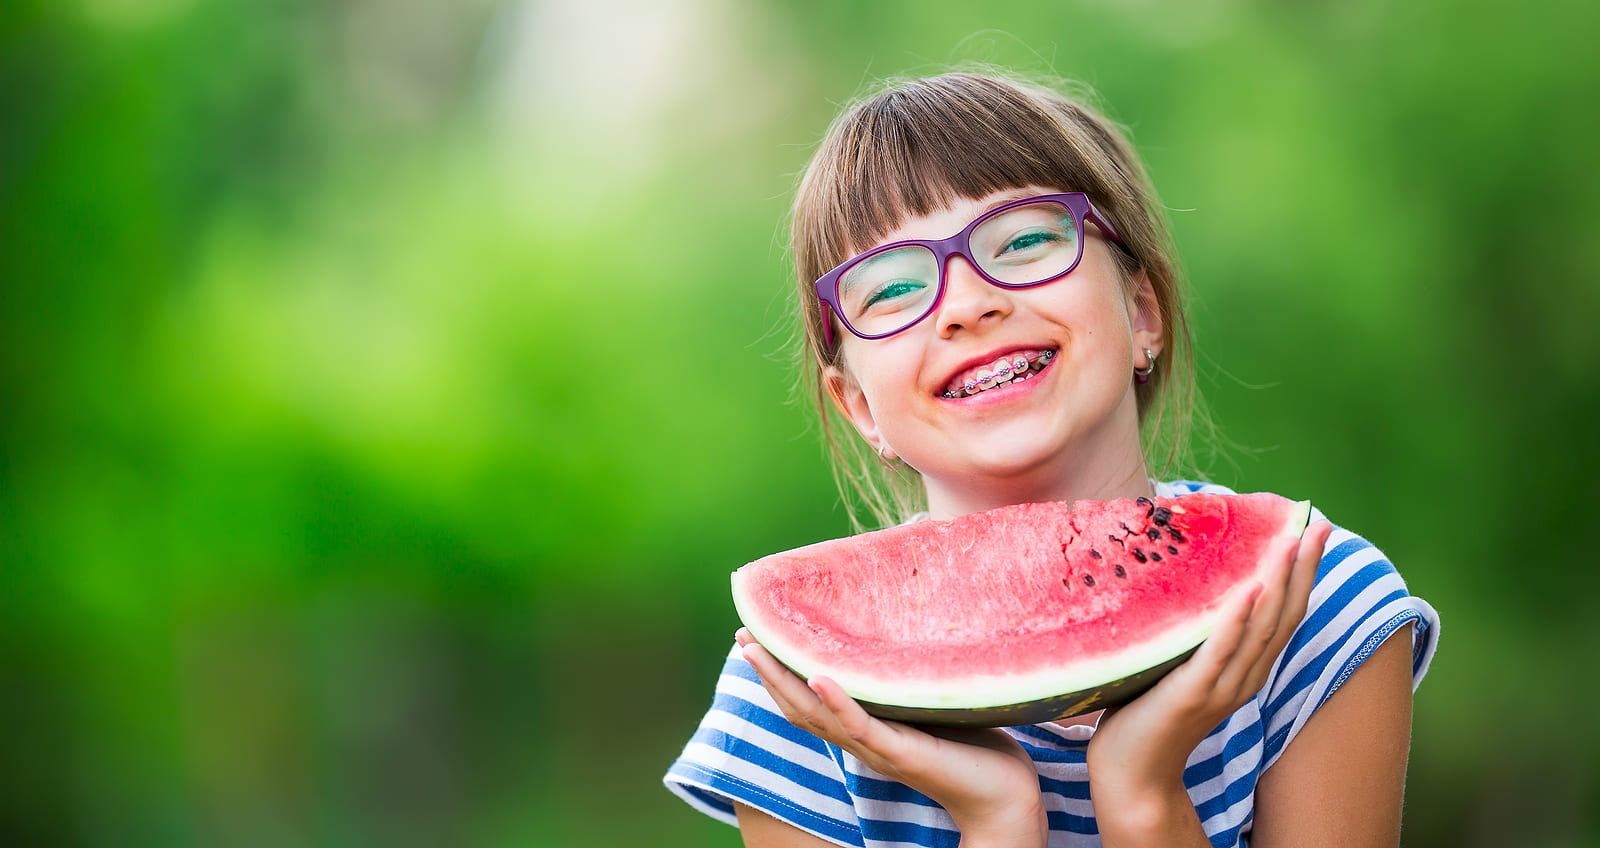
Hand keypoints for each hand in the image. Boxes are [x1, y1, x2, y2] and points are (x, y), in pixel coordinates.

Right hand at [736, 628, 1046, 846]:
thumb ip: (909, 680)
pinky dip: (837, 701)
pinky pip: (860, 725)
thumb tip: (903, 635)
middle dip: (768, 672)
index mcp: (865, 731)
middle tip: (742, 636)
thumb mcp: (929, 704)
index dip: (780, 673)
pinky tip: (818, 675)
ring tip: (758, 649)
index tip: (758, 636)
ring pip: (817, 714)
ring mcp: (877, 747)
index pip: (809, 702)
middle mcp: (862, 742)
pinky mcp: (901, 751)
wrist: (1004, 794)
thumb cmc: (975, 747)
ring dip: (785, 681)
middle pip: (799, 707)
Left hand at [1086, 521, 1331, 809]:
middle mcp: (1244, 677)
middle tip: (1318, 525)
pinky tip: (1248, 590)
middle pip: (1284, 615)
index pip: (1284, 614)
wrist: (1132, 772)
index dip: (1302, 574)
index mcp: (1245, 669)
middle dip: (1303, 569)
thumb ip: (1195, 632)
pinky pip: (1219, 652)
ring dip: (1276, 583)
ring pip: (1260, 629)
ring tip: (1288, 542)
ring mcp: (1221, 687)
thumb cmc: (1148, 712)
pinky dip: (1235, 620)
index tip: (1315, 531)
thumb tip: (1188, 576)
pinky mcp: (1192, 693)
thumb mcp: (1179, 663)